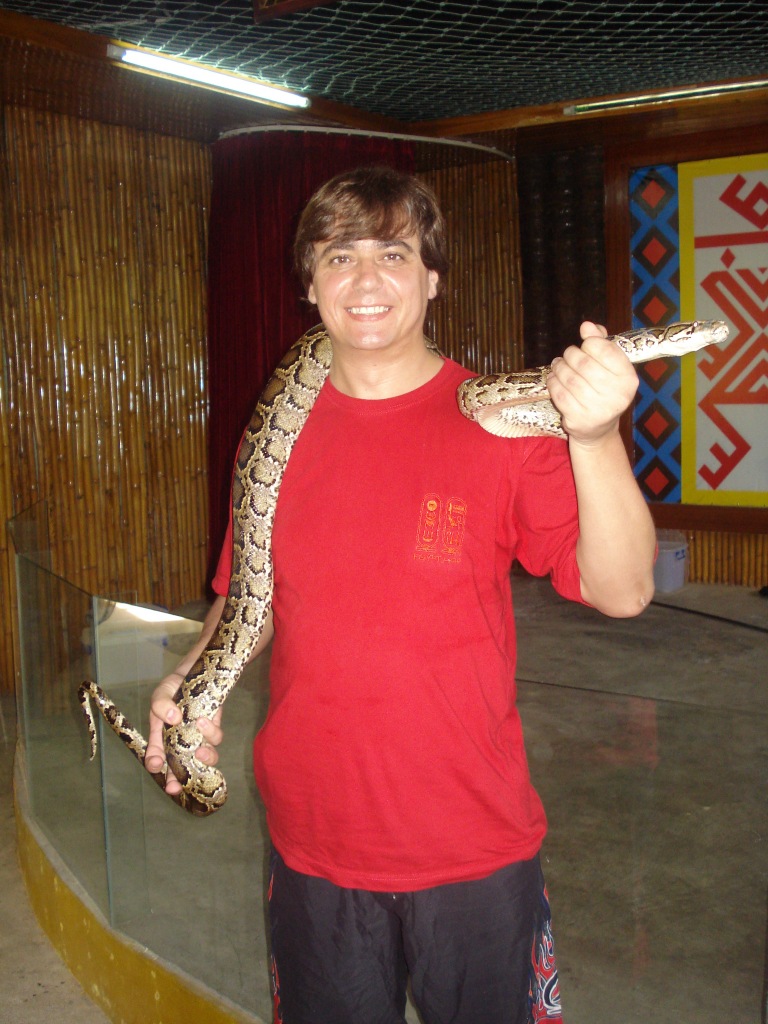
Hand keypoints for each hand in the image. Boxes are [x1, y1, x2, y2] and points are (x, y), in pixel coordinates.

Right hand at [145, 671, 223, 795]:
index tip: (156, 765)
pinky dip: (210, 733)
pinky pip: (215, 739)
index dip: (155, 764)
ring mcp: (198, 738)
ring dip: (203, 759)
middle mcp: (180, 742)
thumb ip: (160, 704)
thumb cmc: (173, 688)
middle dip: (178, 781)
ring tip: (199, 752)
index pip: (156, 757)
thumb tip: (172, 718)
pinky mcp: (213, 729)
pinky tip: (202, 722)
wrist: (196, 674)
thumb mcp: (161, 693)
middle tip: (175, 787)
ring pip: (203, 758)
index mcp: (161, 737)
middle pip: (180, 769)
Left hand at [547, 321, 638, 444]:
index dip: (590, 342)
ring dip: (559, 367)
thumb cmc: (604, 390)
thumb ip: (602, 343)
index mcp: (628, 378)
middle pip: (583, 363)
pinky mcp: (579, 419)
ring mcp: (598, 409)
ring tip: (558, 365)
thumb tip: (587, 325)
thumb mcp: (610, 367)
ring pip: (569, 378)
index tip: (585, 344)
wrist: (598, 429)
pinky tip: (554, 379)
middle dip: (570, 354)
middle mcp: (617, 395)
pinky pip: (559, 393)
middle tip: (567, 355)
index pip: (605, 349)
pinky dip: (553, 382)